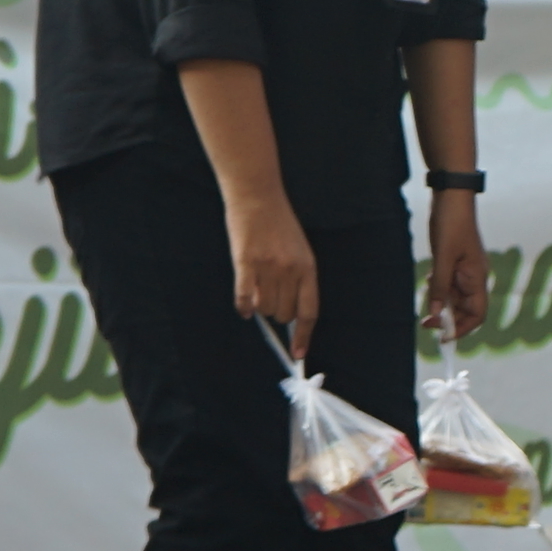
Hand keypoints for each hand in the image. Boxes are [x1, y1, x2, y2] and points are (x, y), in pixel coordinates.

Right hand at [225, 190, 318, 341]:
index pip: (309, 311)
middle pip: (284, 313)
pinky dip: (243, 306)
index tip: (298, 354)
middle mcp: (290, 269)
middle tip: (269, 299)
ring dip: (260, 307)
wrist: (257, 196)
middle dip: (276, 314)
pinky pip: (243, 297)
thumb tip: (287, 315)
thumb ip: (297, 280)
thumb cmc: (278, 225)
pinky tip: (243, 306)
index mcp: (308, 267)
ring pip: (264, 308)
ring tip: (256, 291)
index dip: (303, 336)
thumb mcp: (298, 250)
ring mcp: (268, 266)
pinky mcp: (245, 262)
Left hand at [428, 188, 493, 342]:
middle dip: (448, 319)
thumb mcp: (442, 258)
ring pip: (455, 297)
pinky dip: (439, 288)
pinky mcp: (455, 261)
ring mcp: (465, 269)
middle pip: (465, 310)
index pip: (477, 315)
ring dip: (441, 304)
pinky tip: (428, 281)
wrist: (452, 196)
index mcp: (477, 278)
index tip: (443, 337)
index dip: (462, 329)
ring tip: (425, 304)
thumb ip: (439, 287)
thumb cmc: (452, 224)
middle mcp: (474, 277)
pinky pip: (449, 283)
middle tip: (426, 323)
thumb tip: (434, 315)